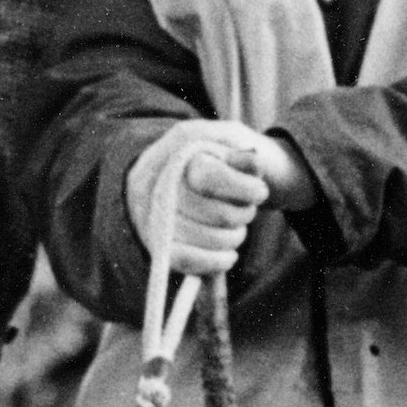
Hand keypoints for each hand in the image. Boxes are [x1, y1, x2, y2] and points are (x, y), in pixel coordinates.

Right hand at [124, 123, 311, 277]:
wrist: (184, 175)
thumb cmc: (216, 159)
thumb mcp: (233, 145)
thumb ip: (244, 154)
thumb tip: (252, 164)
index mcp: (174, 149)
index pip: (206, 176)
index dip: (240, 188)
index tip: (259, 191)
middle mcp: (152, 181)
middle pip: (210, 212)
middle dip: (239, 214)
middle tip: (247, 210)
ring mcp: (147, 214)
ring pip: (201, 238)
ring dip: (231, 238)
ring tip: (237, 229)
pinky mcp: (152, 243)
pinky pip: (184, 260)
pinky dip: (214, 262)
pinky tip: (228, 255)